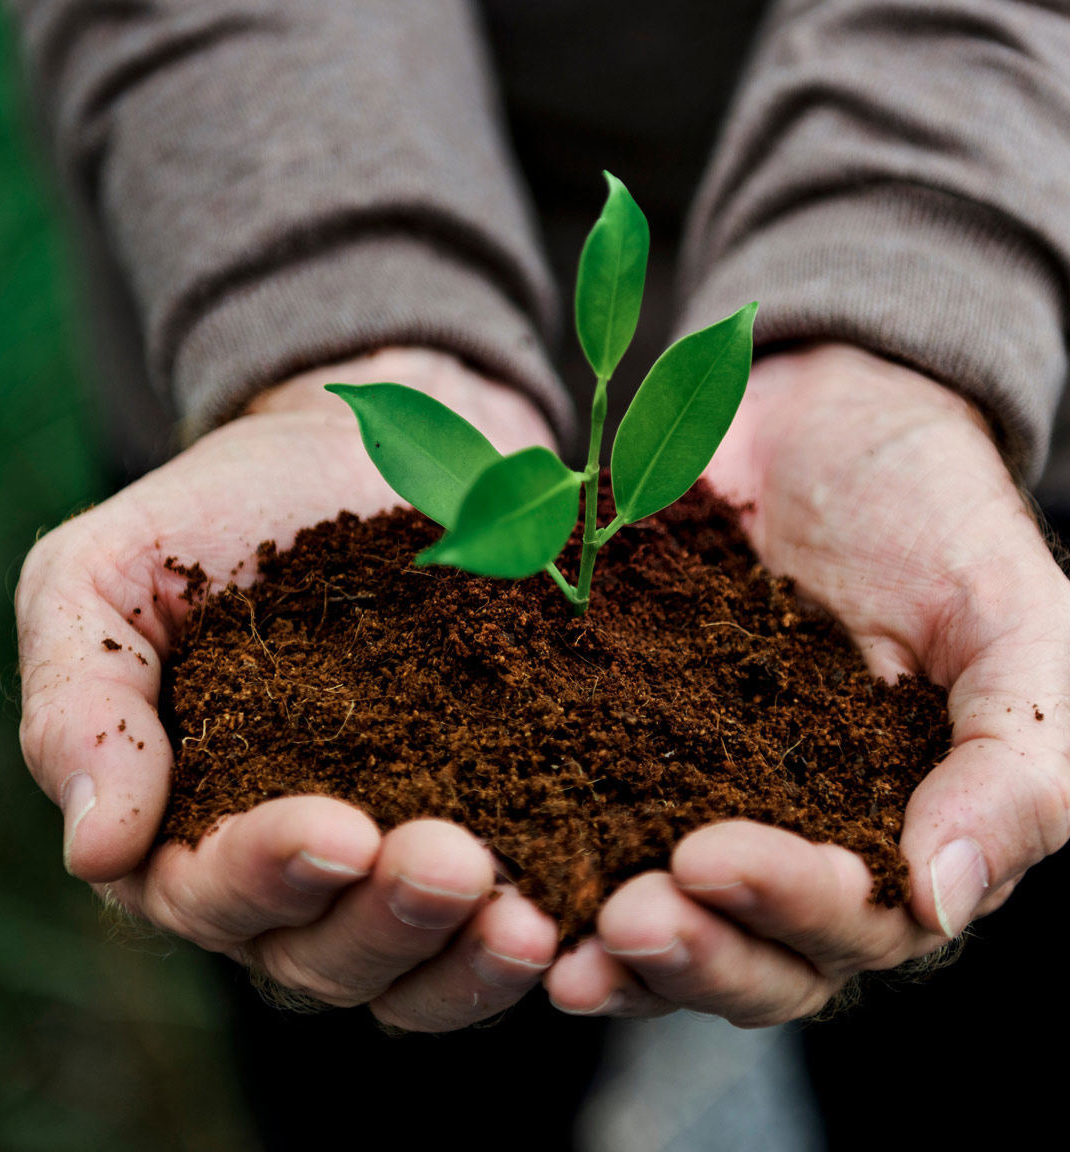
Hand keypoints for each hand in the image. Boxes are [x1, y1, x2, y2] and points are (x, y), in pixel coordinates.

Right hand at [17, 348, 564, 1029]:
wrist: (352, 449)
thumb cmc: (205, 518)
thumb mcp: (100, 578)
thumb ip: (78, 703)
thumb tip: (94, 852)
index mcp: (169, 832)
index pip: (201, 894)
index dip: (266, 875)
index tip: (337, 828)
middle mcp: (277, 884)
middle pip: (314, 960)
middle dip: (381, 924)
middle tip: (453, 862)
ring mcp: (381, 878)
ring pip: (409, 978)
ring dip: (462, 962)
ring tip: (524, 916)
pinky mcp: (484, 846)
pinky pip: (495, 940)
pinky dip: (530, 947)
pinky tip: (577, 920)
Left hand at [545, 342, 1069, 1024]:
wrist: (817, 419)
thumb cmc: (939, 522)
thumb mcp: (1018, 623)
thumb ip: (1018, 764)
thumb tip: (942, 902)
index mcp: (898, 847)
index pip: (852, 928)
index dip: (785, 910)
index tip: (709, 858)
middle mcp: (788, 855)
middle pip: (744, 960)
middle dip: (686, 953)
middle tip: (622, 916)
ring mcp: (686, 814)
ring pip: (653, 929)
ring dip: (605, 950)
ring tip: (548, 939)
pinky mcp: (600, 761)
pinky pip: (564, 834)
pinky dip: (532, 865)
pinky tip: (486, 874)